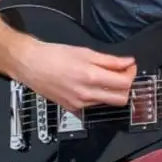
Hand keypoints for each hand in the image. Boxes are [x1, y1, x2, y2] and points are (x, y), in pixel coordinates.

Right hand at [18, 40, 136, 111]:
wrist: (30, 65)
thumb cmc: (53, 56)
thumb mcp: (85, 52)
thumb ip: (110, 60)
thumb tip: (128, 62)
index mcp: (90, 77)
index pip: (124, 84)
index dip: (132, 74)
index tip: (130, 66)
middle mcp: (86, 95)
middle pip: (120, 99)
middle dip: (126, 86)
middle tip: (123, 74)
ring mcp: (78, 105)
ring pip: (107, 103)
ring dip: (113, 92)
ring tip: (107, 77)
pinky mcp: (72, 109)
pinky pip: (93, 107)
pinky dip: (98, 98)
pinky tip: (94, 87)